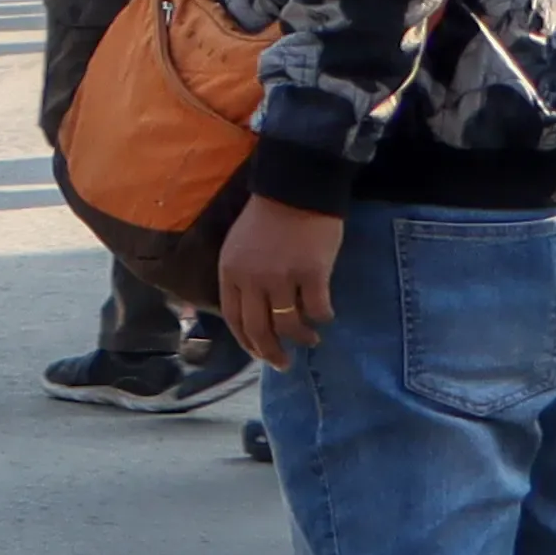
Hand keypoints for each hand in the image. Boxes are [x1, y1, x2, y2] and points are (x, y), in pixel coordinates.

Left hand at [215, 193, 343, 360]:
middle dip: (271, 352)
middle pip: (258, 329)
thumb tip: (251, 311)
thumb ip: (240, 277)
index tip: (258, 354)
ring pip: (289, 324)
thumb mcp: (237, 248)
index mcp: (230, 272)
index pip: (233, 319)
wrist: (294, 190)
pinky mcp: (312, 273)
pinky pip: (318, 309)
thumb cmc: (266, 219)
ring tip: (311, 339)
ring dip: (301, 338)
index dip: (246, 342)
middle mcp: (252, 279)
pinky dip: (322, 317)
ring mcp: (282, 277)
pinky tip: (325, 316)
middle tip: (283, 364)